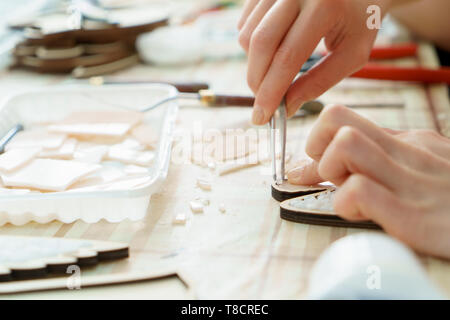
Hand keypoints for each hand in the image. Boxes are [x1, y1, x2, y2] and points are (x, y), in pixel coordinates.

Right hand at [238, 0, 390, 123]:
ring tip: (276, 72)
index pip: (287, 56)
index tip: (262, 116)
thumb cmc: (359, 20)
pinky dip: (253, 46)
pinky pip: (245, 24)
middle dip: (257, 81)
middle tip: (263, 103)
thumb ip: (320, 81)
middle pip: (261, 44)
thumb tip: (287, 107)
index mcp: (325, 5)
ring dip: (255, 64)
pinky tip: (274, 49)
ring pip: (247, 35)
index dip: (271, 91)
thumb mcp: (352, 54)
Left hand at [287, 105, 449, 258]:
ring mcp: (410, 181)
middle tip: (330, 175)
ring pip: (344, 146)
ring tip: (347, 191)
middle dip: (316, 148)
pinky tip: (359, 213)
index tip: (310, 165)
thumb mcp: (426, 167)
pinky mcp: (411, 216)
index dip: (316, 140)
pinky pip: (358, 192)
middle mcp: (408, 152)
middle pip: (335, 120)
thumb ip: (378, 160)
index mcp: (410, 140)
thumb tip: (323, 164)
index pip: (343, 119)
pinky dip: (345, 203)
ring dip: (330, 172)